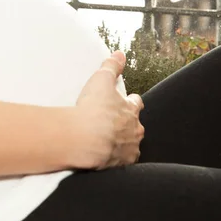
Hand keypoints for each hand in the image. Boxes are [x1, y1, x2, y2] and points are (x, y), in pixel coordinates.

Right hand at [72, 51, 144, 169]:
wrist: (84, 140)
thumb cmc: (92, 110)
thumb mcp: (101, 80)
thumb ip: (111, 66)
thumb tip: (120, 54)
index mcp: (131, 111)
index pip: (136, 104)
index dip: (131, 102)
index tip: (127, 101)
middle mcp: (134, 131)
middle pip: (136, 126)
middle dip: (128, 124)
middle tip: (114, 124)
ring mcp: (129, 149)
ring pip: (130, 145)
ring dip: (122, 143)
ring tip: (109, 142)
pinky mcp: (120, 166)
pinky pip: (121, 163)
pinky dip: (115, 159)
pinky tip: (106, 158)